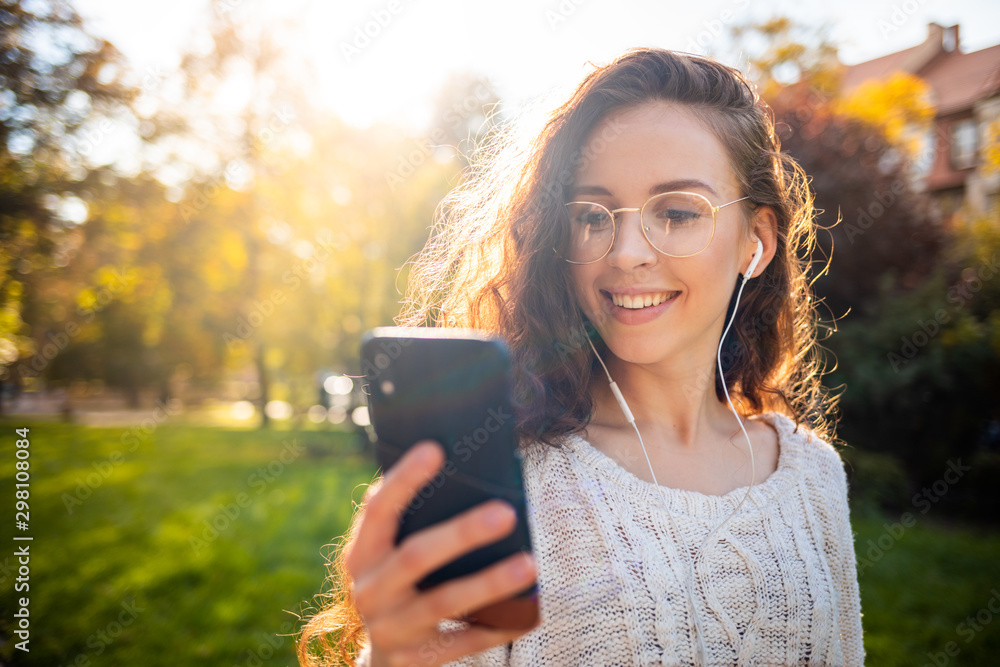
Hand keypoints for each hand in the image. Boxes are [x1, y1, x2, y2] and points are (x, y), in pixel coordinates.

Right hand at [345, 440, 538, 666]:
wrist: (382, 660)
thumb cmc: (400, 582)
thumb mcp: (390, 553)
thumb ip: (412, 520)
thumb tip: (469, 473)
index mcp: (361, 553)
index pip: (378, 510)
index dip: (404, 480)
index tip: (436, 449)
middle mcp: (369, 590)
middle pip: (415, 557)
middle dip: (462, 533)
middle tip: (506, 512)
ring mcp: (391, 628)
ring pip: (444, 602)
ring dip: (489, 582)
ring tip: (529, 563)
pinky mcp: (416, 660)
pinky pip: (464, 642)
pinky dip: (497, 625)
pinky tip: (528, 611)